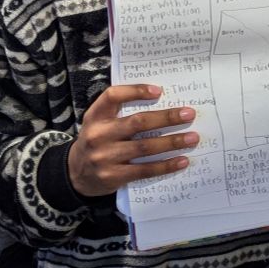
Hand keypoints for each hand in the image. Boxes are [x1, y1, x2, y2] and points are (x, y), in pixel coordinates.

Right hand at [67, 84, 197, 196]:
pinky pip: (144, 169)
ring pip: (144, 147)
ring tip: (192, 138)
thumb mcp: (100, 122)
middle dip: (166, 118)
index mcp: (95, 116)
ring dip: (172, 142)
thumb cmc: (97, 141)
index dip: (135, 90)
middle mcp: (98, 135)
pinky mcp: (113, 176)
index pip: (113, 96)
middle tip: (189, 114)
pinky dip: (165, 165)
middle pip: (137, 122)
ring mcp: (105, 157)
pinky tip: (181, 161)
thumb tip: (161, 100)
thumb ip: (120, 111)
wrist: (76, 174)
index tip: (159, 90)